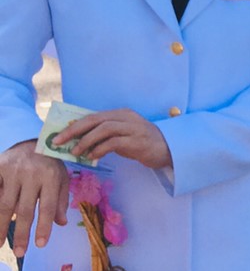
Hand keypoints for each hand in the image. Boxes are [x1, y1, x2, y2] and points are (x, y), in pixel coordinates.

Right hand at [0, 142, 68, 256]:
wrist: (31, 140)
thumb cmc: (49, 164)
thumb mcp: (61, 179)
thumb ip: (59, 201)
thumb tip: (62, 224)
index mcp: (51, 177)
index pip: (47, 207)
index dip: (44, 227)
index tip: (40, 245)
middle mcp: (31, 174)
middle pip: (24, 209)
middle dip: (21, 233)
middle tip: (19, 252)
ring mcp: (12, 171)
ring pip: (4, 204)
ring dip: (0, 227)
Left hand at [56, 108, 172, 167]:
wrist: (169, 150)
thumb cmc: (142, 143)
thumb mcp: (122, 135)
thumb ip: (104, 135)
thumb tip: (78, 141)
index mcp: (121, 114)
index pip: (92, 116)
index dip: (73, 125)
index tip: (58, 135)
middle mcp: (126, 117)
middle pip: (95, 120)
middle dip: (74, 130)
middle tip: (59, 142)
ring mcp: (133, 128)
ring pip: (104, 129)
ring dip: (86, 141)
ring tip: (76, 152)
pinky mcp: (138, 141)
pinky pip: (114, 143)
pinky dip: (100, 149)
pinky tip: (93, 157)